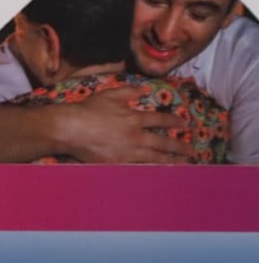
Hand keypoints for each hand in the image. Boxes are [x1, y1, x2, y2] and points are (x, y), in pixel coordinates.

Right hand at [56, 88, 194, 163]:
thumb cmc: (88, 110)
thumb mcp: (109, 95)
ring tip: (183, 164)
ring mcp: (128, 152)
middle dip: (179, 147)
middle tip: (191, 151)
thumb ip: (128, 91)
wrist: (70, 129)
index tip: (186, 125)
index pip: (160, 120)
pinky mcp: (118, 164)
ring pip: (155, 158)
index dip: (175, 122)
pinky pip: (139, 168)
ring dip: (172, 161)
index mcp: (134, 118)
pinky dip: (152, 171)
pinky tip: (160, 173)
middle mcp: (136, 136)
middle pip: (163, 143)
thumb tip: (144, 89)